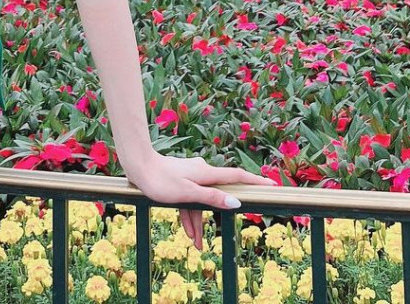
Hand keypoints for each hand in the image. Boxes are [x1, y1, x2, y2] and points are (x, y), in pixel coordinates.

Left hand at [127, 153, 278, 248]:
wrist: (138, 165)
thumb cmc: (161, 180)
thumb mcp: (187, 193)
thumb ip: (211, 197)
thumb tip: (236, 201)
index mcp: (207, 172)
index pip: (237, 176)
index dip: (255, 181)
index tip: (272, 184)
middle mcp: (202, 171)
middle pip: (216, 196)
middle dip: (212, 220)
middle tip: (208, 242)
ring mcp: (191, 175)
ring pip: (200, 201)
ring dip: (197, 221)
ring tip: (194, 244)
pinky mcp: (181, 180)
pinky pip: (190, 198)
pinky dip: (188, 213)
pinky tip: (185, 231)